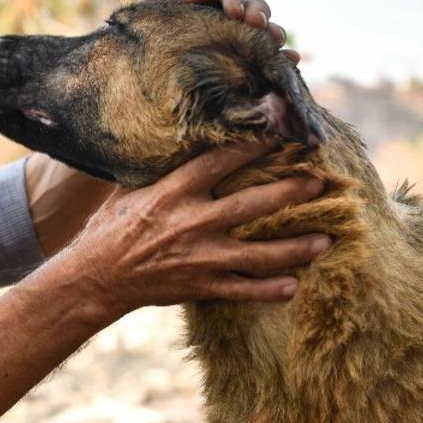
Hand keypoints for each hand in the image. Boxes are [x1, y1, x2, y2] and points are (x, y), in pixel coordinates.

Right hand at [67, 140, 328, 316]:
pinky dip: (271, 289)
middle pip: (254, 204)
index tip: (280, 133)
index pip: (221, 161)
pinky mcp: (202, 286)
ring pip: (261, 252)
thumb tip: (172, 140)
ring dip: (297, 246)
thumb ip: (157, 169)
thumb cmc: (110, 228)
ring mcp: (201, 257)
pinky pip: (244, 289)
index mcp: (174, 191)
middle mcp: (192, 222)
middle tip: (321, 183)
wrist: (96, 277)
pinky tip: (295, 284)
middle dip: (292, 192)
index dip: (254, 145)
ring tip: (327, 239)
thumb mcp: (128, 190)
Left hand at [139, 0, 300, 63]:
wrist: (135, 65)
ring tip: (276, 42)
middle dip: (256, 11)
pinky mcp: (241, 58)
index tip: (234, 11)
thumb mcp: (150, 7)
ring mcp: (233, 35)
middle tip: (256, 23)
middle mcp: (221, 12)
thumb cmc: (142, 30)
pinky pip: (265, 55)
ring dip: (271, 31)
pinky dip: (281, 56)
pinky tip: (291, 61)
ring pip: (261, 26)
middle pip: (247, 4)